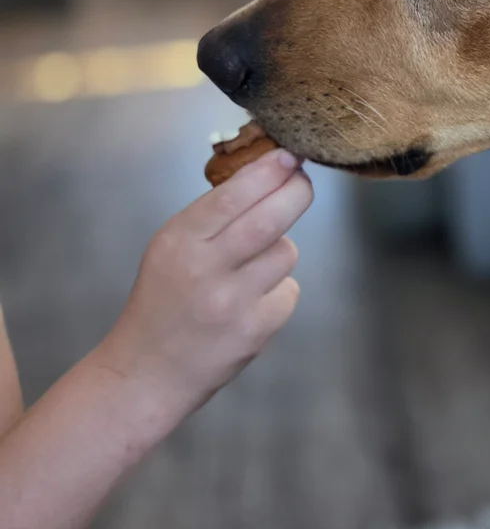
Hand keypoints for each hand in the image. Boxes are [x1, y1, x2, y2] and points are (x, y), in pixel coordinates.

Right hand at [93, 148, 312, 426]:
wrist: (147, 373)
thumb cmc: (163, 300)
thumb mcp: (170, 249)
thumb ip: (212, 217)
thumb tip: (271, 173)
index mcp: (179, 242)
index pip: (231, 196)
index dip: (267, 172)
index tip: (289, 155)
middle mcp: (205, 270)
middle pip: (270, 220)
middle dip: (297, 192)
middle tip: (303, 181)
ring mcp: (232, 303)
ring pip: (286, 253)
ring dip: (280, 249)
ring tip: (250, 267)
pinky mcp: (255, 331)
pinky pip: (288, 291)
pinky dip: (279, 289)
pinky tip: (251, 303)